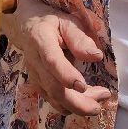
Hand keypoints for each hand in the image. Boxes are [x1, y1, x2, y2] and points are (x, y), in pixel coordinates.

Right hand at [3, 0, 114, 115]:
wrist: (27, 27)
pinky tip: (88, 100)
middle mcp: (35, 62)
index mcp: (41, 40)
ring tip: (99, 100)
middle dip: (78, 102)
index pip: (52, 61)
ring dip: (79, 106)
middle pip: (54, 88)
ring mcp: (35, 77)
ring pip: (56, 99)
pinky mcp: (39, 86)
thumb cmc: (52, 23)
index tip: (83, 86)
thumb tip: (96, 57)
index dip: (66, 75)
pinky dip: (73, 106)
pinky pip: (55, 102)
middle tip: (100, 104)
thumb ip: (80, 38)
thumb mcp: (67, 22)